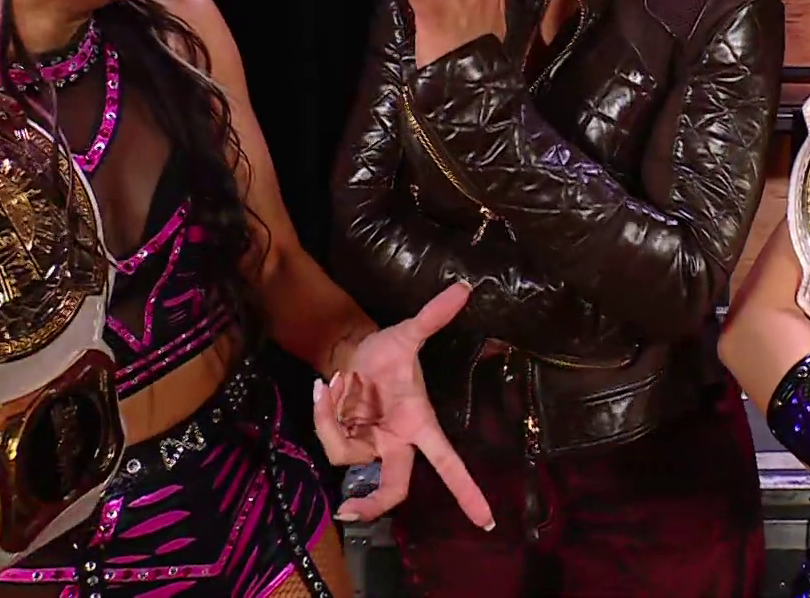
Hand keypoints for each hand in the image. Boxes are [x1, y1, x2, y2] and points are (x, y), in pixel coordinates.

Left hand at [311, 282, 494, 529]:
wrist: (351, 352)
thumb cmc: (385, 351)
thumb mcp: (406, 333)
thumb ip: (431, 316)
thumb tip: (463, 287)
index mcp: (419, 425)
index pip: (447, 463)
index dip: (466, 491)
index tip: (486, 521)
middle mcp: (397, 442)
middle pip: (392, 487)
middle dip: (371, 503)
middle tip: (347, 510)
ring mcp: (370, 446)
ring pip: (346, 454)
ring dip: (332, 418)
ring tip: (334, 382)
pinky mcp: (347, 442)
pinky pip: (330, 440)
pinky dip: (323, 413)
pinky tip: (325, 389)